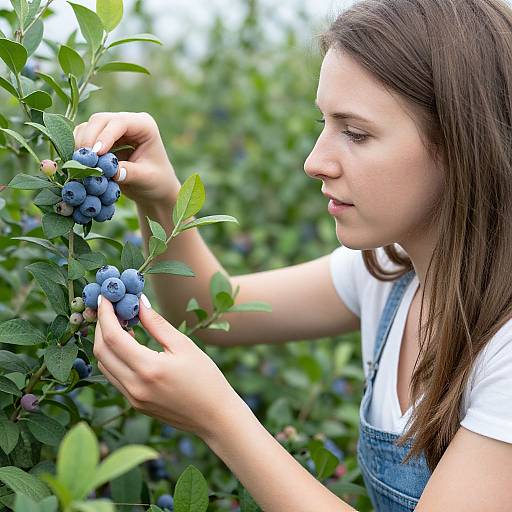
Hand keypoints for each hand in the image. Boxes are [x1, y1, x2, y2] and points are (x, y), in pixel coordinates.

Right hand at [73, 112, 180, 205]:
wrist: (155, 190)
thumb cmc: (157, 182)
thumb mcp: (147, 179)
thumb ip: (130, 173)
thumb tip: (111, 171)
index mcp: (144, 126)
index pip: (120, 122)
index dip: (105, 136)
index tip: (97, 154)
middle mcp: (128, 122)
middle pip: (100, 120)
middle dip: (89, 139)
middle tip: (84, 161)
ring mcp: (113, 128)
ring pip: (88, 127)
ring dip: (81, 145)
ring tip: (81, 165)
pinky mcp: (102, 138)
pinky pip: (84, 138)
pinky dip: (79, 149)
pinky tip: (80, 164)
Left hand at [93, 293, 237, 438]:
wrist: (215, 416)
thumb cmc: (206, 378)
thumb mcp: (184, 345)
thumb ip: (157, 324)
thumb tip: (138, 302)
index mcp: (148, 368)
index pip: (113, 336)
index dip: (105, 313)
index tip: (106, 296)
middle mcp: (134, 386)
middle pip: (101, 350)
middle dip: (101, 325)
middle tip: (110, 306)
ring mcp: (132, 398)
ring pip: (104, 364)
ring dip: (105, 341)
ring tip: (119, 323)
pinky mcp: (134, 404)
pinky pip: (114, 376)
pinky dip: (113, 357)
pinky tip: (127, 345)